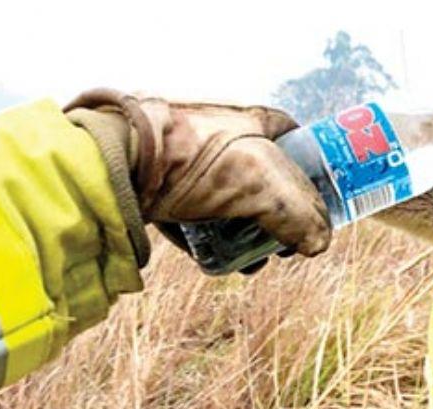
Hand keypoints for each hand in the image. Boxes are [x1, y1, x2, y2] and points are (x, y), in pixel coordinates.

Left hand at [65, 89, 329, 257]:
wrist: (115, 160)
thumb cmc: (194, 158)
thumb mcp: (263, 184)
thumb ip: (301, 215)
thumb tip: (318, 246)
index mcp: (255, 122)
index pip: (300, 148)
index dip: (313, 181)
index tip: (316, 214)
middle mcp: (225, 136)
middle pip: (267, 184)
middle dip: (278, 221)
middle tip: (281, 248)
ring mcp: (192, 162)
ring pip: (232, 204)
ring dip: (245, 237)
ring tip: (248, 263)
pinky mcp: (163, 186)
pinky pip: (197, 217)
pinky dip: (209, 239)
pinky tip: (213, 260)